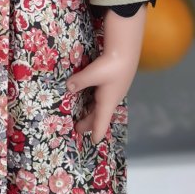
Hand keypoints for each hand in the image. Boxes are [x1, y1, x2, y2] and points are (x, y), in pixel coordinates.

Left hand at [65, 7, 146, 142]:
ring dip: (92, 112)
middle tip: (79, 128)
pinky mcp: (113, 82)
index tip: (93, 141)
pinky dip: (94, 101)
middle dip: (89, 122)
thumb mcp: (92, 75)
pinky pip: (101, 97)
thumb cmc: (110, 66)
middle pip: (99, 115)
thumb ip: (79, 82)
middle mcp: (111, 99)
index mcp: (107, 102)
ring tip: (84, 115)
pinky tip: (90, 96)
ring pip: (101, 106)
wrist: (125, 52)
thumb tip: (68, 88)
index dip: (96, 131)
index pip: (101, 122)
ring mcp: (113, 91)